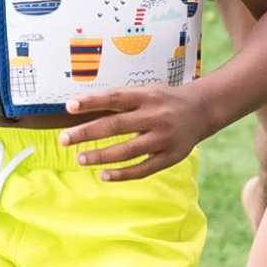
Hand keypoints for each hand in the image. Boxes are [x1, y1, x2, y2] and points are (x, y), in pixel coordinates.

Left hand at [61, 84, 212, 179]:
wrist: (203, 110)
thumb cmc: (165, 100)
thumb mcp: (147, 92)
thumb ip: (122, 100)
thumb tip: (84, 108)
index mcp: (147, 97)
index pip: (115, 98)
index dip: (92, 102)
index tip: (70, 106)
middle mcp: (155, 117)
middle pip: (116, 126)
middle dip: (87, 133)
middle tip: (64, 139)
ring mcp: (163, 139)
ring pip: (127, 151)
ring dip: (101, 156)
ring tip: (80, 158)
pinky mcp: (169, 157)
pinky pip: (142, 169)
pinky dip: (122, 174)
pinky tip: (104, 175)